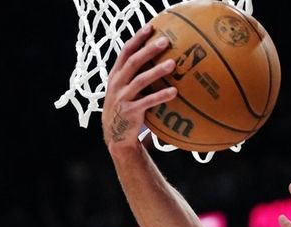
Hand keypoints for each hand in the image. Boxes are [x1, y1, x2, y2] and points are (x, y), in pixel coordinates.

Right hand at [101, 23, 176, 154]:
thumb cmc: (126, 108)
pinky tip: (174, 91)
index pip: (125, 52)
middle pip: (132, 62)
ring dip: (157, 71)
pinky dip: (160, 96)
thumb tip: (162, 60)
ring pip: (140, 80)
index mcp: (116, 75)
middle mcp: (117, 84)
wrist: (115, 135)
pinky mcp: (130, 112)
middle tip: (165, 41)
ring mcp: (122, 97)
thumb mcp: (126, 89)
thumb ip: (136, 75)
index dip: (137, 39)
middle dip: (148, 50)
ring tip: (173, 64)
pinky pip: (147, 102)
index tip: (150, 27)